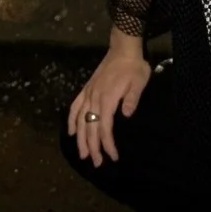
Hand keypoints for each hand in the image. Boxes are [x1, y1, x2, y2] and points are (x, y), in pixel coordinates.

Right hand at [68, 46, 151, 166]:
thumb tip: (126, 115)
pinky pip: (75, 107)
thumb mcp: (139, 81)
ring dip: (80, 139)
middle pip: (90, 127)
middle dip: (93, 147)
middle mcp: (94, 98)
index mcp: (107, 98)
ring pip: (80, 120)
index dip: (107, 143)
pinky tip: (71, 132)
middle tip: (97, 163)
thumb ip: (132, 98)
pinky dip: (71, 120)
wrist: (123, 48)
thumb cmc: (134, 66)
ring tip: (82, 154)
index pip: (105, 127)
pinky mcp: (87, 89)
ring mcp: (88, 93)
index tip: (112, 156)